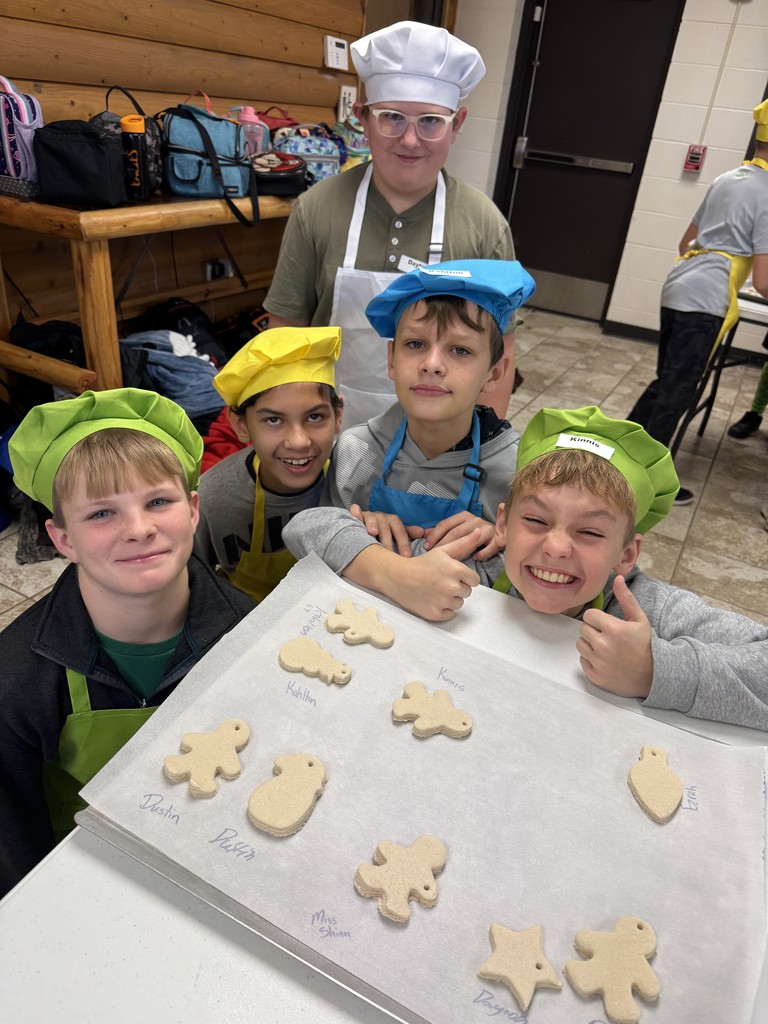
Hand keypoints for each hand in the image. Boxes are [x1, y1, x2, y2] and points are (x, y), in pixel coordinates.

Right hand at [344, 529, 481, 621]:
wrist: (397, 577)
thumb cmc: (421, 563)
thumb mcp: (442, 551)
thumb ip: (463, 543)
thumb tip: (479, 530)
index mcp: (455, 570)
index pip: (475, 581)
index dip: (465, 577)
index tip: (453, 575)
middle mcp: (451, 587)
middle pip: (467, 592)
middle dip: (457, 587)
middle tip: (441, 582)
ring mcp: (443, 602)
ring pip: (459, 604)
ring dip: (450, 599)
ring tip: (436, 590)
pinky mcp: (435, 614)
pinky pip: (449, 614)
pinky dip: (443, 610)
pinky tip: (432, 600)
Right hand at [349, 504, 424, 556]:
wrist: (367, 523)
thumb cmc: (385, 530)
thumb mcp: (397, 531)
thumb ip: (408, 533)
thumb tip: (423, 533)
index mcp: (392, 521)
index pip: (400, 530)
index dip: (403, 543)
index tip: (406, 556)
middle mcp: (381, 517)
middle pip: (385, 527)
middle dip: (387, 541)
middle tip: (389, 555)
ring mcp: (368, 515)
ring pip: (371, 518)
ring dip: (372, 524)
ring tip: (372, 533)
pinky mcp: (356, 515)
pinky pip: (355, 511)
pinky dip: (355, 513)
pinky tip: (356, 518)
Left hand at [423, 512, 502, 560]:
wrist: (499, 533)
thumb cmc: (473, 534)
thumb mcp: (457, 529)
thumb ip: (441, 531)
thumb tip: (422, 533)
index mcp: (463, 516)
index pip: (445, 524)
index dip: (434, 535)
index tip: (426, 547)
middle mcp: (475, 520)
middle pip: (456, 532)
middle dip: (443, 544)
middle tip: (435, 556)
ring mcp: (487, 528)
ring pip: (471, 539)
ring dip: (461, 550)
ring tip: (452, 560)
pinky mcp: (498, 538)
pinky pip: (489, 547)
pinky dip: (482, 553)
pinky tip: (475, 558)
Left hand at [576, 575, 653, 696]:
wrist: (655, 675)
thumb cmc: (647, 645)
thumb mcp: (640, 619)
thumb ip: (626, 598)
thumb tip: (617, 578)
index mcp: (613, 628)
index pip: (589, 615)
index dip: (597, 618)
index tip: (606, 624)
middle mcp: (603, 645)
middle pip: (582, 629)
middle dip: (593, 630)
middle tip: (607, 636)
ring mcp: (598, 662)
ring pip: (580, 644)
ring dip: (589, 644)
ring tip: (605, 647)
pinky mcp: (595, 676)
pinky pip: (582, 661)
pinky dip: (591, 660)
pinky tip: (605, 660)